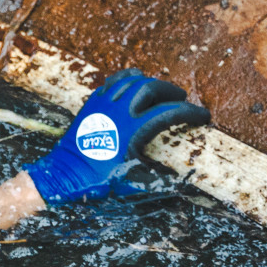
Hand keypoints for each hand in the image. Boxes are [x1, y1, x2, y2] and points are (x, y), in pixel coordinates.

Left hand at [23, 70, 208, 204]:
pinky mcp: (90, 104)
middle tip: (182, 99)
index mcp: (132, 129)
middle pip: (151, 87)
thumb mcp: (131, 183)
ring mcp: (102, 104)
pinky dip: (127, 80)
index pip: (169, 112)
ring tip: (161, 90)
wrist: (62, 176)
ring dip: (150, 82)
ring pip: (130, 80)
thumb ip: (159, 181)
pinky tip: (133, 84)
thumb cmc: (96, 182)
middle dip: (171, 91)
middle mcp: (118, 111)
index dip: (190, 113)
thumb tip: (183, 186)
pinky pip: (112, 83)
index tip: (203, 117)